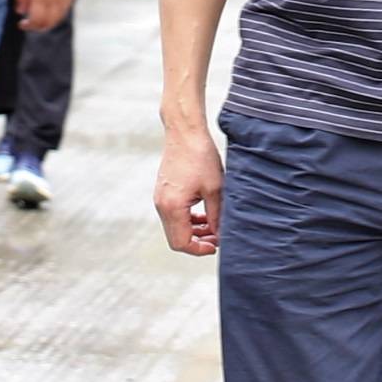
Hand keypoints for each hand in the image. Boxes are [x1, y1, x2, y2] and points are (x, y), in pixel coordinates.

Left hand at [12, 0, 73, 33]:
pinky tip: (52, 9)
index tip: (23, 24)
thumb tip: (21, 10)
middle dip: (39, 26)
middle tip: (32, 24)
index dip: (29, 26)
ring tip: (42, 18)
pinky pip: (66, 6)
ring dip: (50, 21)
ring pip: (60, 16)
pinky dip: (59, 12)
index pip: (37, 20)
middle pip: (50, 22)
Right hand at [154, 106, 225, 256]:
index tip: (217, 246)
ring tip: (214, 227)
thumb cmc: (200, 156)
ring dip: (194, 231)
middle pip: (176, 238)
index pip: (181, 243)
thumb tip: (221, 236)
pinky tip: (204, 215)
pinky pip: (174, 215)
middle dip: (198, 242)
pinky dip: (188, 219)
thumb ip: (217, 216)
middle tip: (218, 238)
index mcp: (172, 207)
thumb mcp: (215, 189)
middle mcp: (161, 205)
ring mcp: (160, 199)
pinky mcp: (163, 192)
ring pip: (175, 227)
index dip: (200, 250)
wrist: (184, 132)